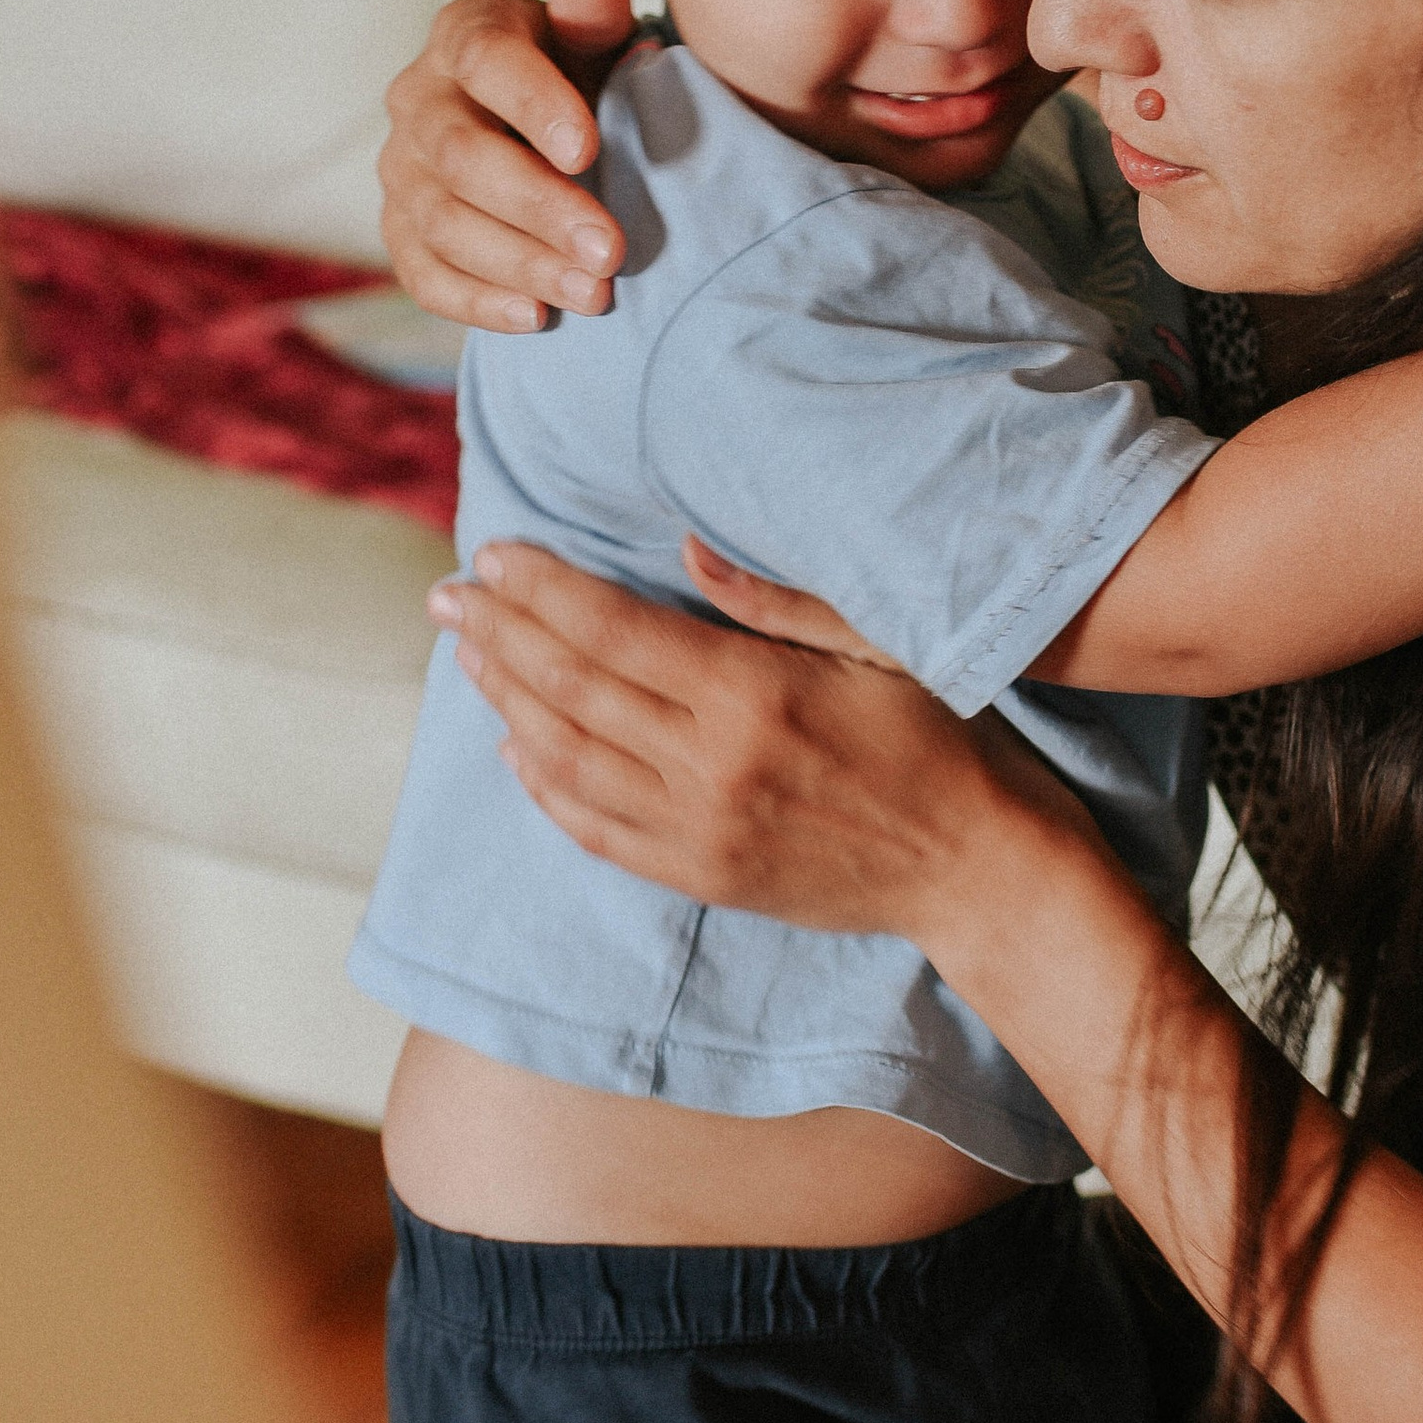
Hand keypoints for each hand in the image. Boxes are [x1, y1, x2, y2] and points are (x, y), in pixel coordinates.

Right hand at [377, 0, 633, 332]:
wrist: (547, 137)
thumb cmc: (582, 77)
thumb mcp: (595, 40)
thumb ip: (591, 6)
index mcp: (467, 36)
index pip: (487, 62)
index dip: (535, 106)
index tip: (591, 150)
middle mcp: (418, 99)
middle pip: (462, 157)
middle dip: (538, 207)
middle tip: (612, 251)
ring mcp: (401, 170)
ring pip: (443, 222)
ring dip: (520, 263)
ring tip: (596, 294)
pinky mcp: (400, 231)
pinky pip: (423, 273)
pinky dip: (477, 301)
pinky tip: (537, 319)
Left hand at [434, 541, 1092, 927]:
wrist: (974, 865)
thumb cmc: (936, 737)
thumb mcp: (872, 644)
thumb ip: (773, 599)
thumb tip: (685, 547)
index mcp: (751, 694)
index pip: (612, 630)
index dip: (542, 590)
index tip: (494, 554)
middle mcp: (710, 766)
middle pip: (572, 690)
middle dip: (500, 635)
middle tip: (448, 596)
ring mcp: (698, 830)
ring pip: (567, 761)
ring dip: (506, 703)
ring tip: (469, 654)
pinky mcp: (701, 875)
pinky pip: (595, 828)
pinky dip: (543, 784)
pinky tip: (515, 745)